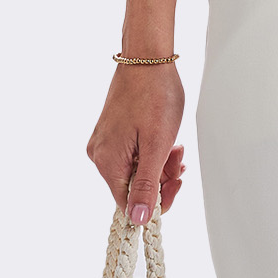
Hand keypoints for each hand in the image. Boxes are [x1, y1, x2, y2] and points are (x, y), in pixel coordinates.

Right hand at [87, 63, 186, 224]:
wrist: (147, 58)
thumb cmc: (155, 96)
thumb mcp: (157, 146)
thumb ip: (148, 185)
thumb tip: (139, 220)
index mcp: (107, 162)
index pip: (129, 204)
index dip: (157, 201)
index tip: (177, 183)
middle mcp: (99, 155)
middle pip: (133, 187)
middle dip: (161, 178)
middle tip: (178, 158)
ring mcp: (104, 143)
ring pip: (136, 171)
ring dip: (160, 164)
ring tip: (175, 145)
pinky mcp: (111, 133)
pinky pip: (133, 155)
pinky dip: (151, 152)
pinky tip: (166, 141)